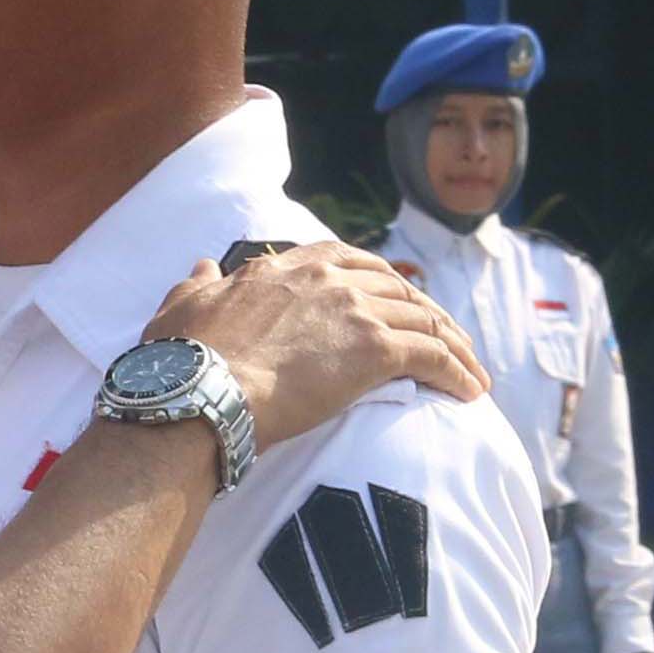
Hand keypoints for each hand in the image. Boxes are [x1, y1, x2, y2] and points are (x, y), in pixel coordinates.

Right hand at [143, 243, 485, 460]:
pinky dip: (457, 371)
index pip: (348, 259)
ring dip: (453, 344)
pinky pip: (432, 356)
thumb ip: (197, 285)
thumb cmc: (182, 361)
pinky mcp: (374, 349)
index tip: (394, 299)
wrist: (199, 393)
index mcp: (284, 266)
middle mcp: (326, 278)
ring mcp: (353, 310)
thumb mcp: (181, 308)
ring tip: (471, 371)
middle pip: (396, 285)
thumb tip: (201, 267)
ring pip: (423, 318)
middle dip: (427, 310)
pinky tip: (471, 392)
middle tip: (446, 337)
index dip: (379, 279)